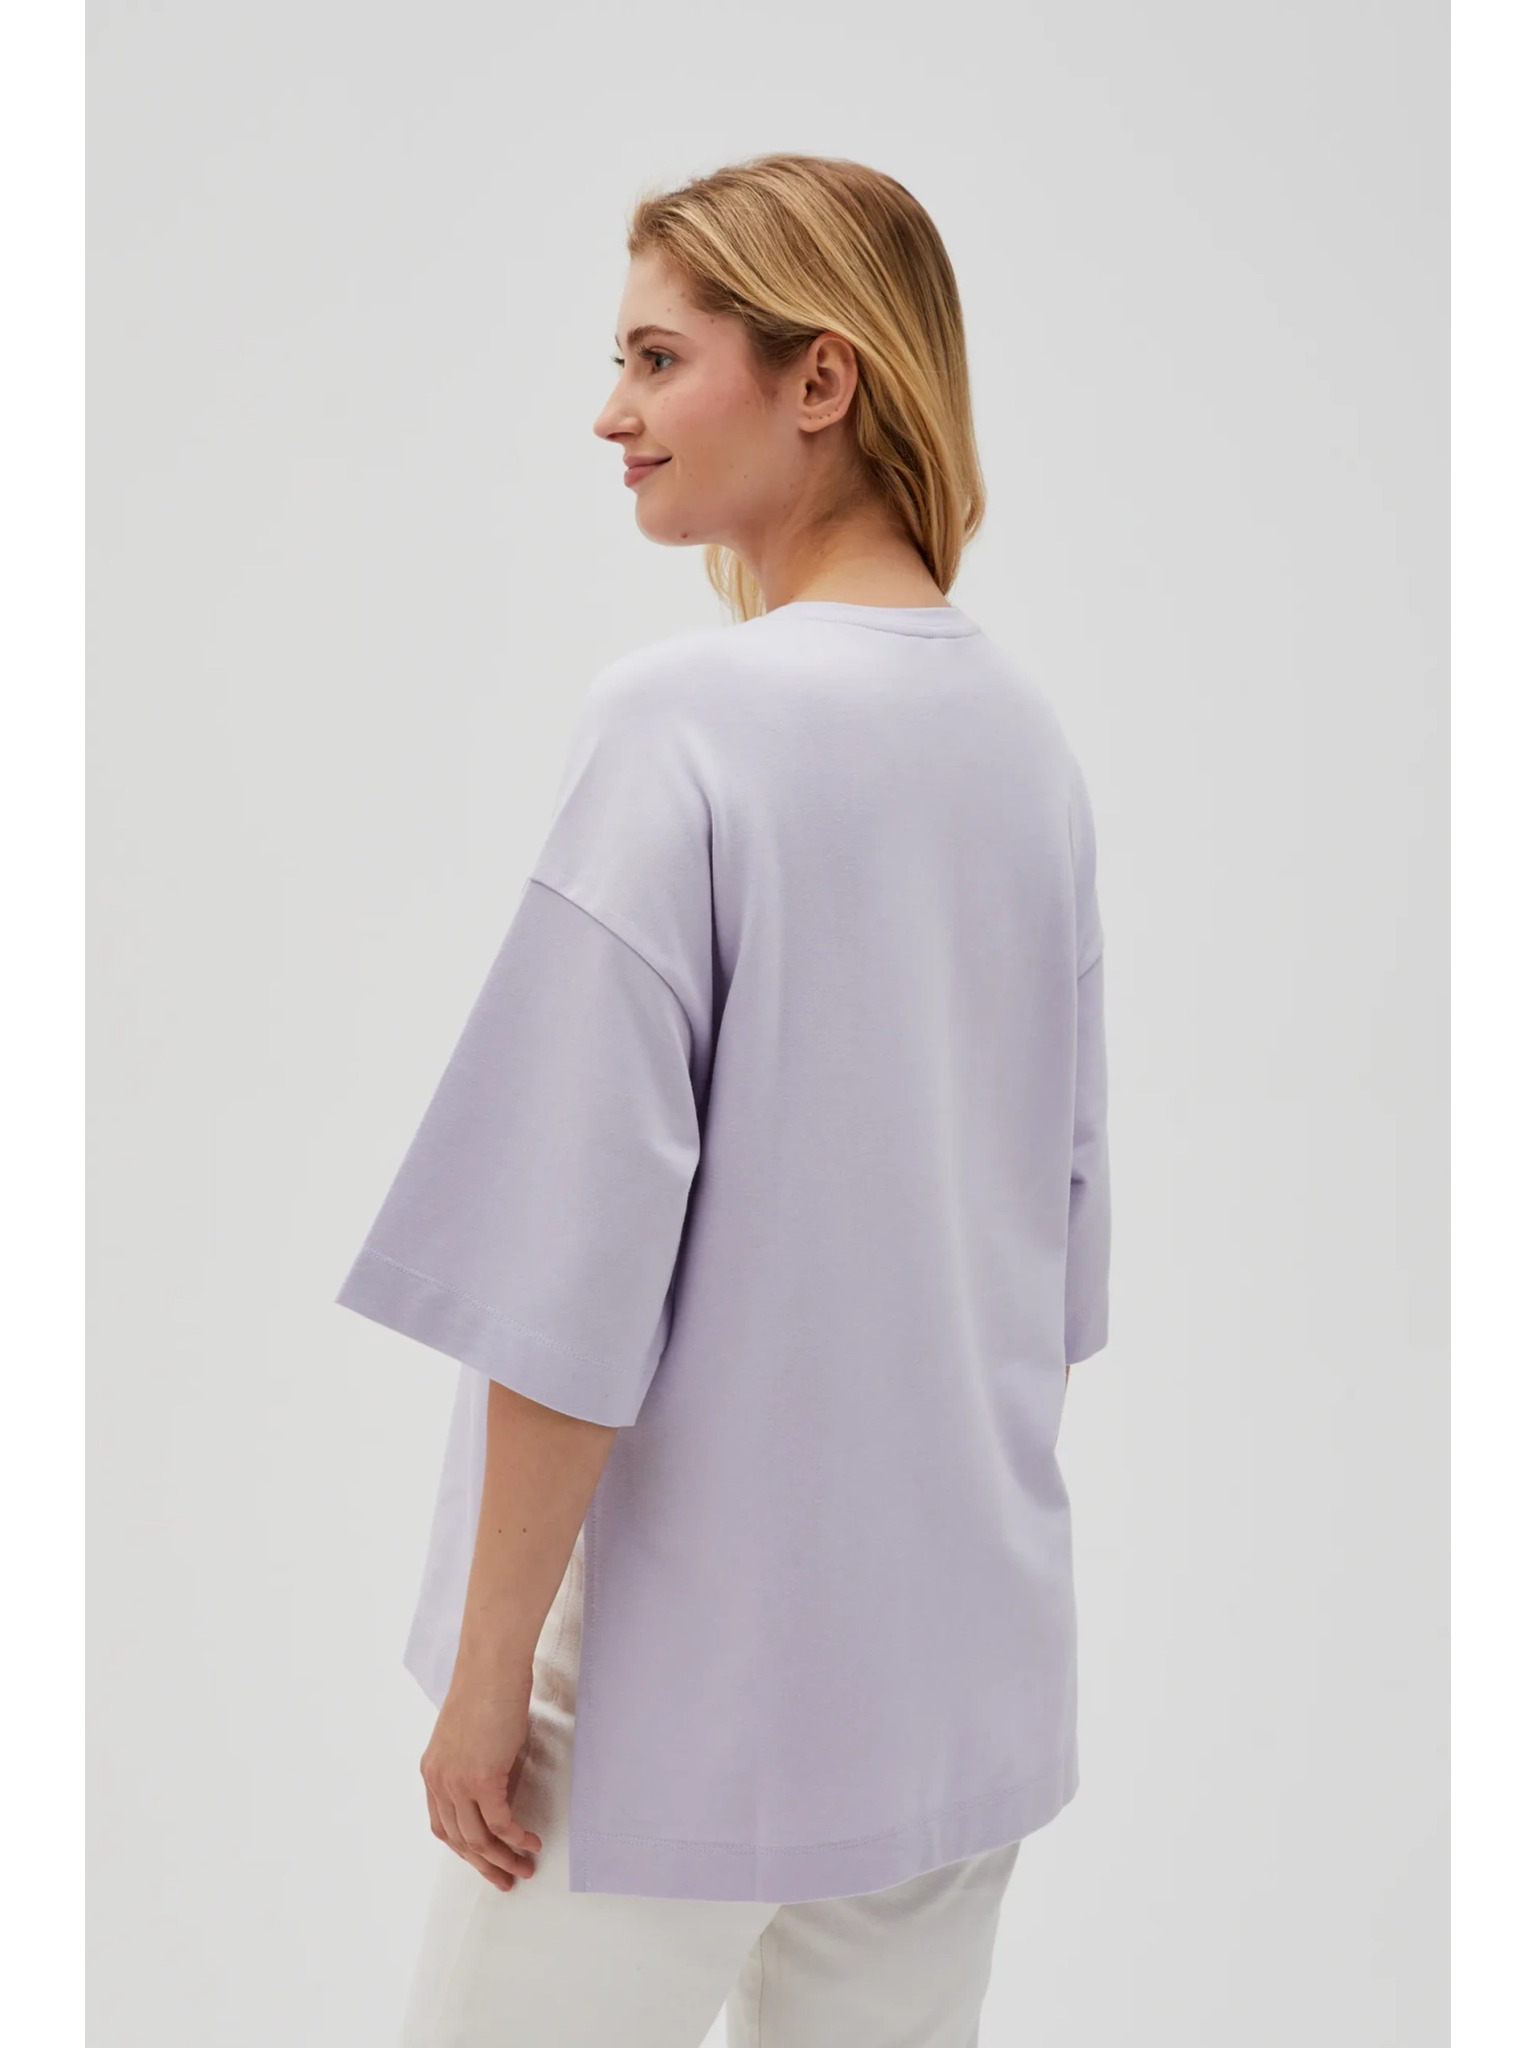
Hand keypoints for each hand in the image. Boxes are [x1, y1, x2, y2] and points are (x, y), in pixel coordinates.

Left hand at [420, 1667, 544, 1890]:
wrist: (491, 1667)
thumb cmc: (487, 1690)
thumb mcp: (470, 1738)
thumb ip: (474, 1768)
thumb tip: (497, 1792)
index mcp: (432, 1772)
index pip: (443, 1826)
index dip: (465, 1850)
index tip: (486, 1863)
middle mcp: (438, 1782)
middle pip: (458, 1841)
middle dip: (484, 1865)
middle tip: (506, 1881)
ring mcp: (458, 1782)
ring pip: (478, 1839)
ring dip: (503, 1859)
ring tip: (525, 1869)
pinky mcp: (482, 1779)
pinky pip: (500, 1823)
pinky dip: (517, 1839)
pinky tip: (531, 1843)